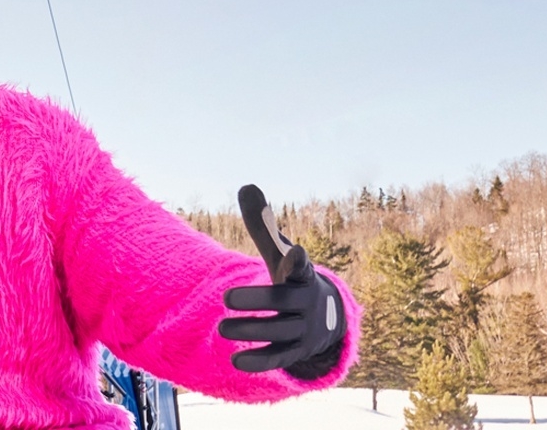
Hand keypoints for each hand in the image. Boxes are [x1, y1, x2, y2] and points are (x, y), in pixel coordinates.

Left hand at [217, 184, 345, 378]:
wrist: (325, 318)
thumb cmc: (294, 279)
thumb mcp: (279, 254)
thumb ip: (262, 226)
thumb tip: (246, 186)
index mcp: (305, 275)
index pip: (303, 267)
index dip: (297, 261)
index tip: (294, 252)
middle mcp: (308, 302)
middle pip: (285, 302)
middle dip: (258, 300)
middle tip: (226, 298)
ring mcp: (305, 329)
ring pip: (280, 331)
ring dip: (251, 330)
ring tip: (222, 327)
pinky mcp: (298, 352)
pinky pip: (280, 358)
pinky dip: (259, 360)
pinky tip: (235, 360)